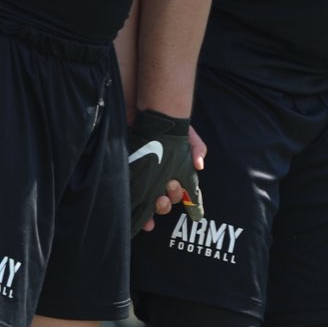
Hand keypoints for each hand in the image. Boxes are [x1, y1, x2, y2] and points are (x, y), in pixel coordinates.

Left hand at [128, 109, 204, 233]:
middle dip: (167, 202)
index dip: (183, 201)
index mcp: (174, 172)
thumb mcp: (187, 134)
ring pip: (150, 204)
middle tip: (168, 187)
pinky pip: (132, 199)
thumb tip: (199, 166)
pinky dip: (137, 211)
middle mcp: (158, 179)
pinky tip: (141, 216)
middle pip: (165, 201)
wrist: (143, 110)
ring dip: (155, 209)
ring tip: (155, 201)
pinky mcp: (129, 177)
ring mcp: (143, 179)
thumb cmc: (167, 124)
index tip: (184, 199)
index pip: (179, 193)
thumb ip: (197, 148)